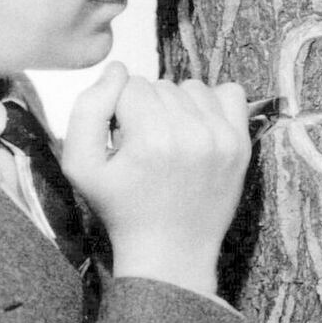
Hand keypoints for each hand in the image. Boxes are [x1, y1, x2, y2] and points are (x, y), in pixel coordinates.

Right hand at [61, 64, 249, 296]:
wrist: (171, 252)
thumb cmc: (122, 209)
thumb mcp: (80, 165)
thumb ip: (87, 109)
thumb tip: (117, 70)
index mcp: (150, 138)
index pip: (130, 85)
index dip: (120, 110)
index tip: (123, 141)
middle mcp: (191, 134)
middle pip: (161, 85)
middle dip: (148, 109)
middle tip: (146, 147)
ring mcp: (221, 139)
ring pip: (191, 88)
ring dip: (178, 106)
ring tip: (170, 140)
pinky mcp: (241, 145)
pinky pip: (231, 93)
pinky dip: (213, 105)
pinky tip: (198, 130)